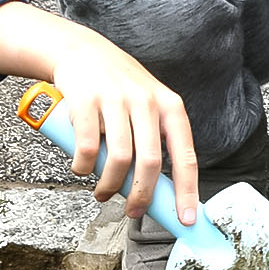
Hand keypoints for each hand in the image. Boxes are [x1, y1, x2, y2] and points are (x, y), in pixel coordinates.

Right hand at [0, 2, 199, 220]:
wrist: (81, 51)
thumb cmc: (119, 87)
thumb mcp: (149, 105)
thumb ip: (157, 139)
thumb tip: (160, 190)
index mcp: (170, 107)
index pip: (185, 156)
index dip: (187, 191)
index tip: (186, 219)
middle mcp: (146, 101)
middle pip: (150, 162)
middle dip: (142, 196)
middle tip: (134, 212)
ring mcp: (115, 99)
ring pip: (118, 158)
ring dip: (110, 186)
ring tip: (103, 193)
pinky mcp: (85, 100)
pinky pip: (87, 146)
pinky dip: (83, 167)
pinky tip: (82, 169)